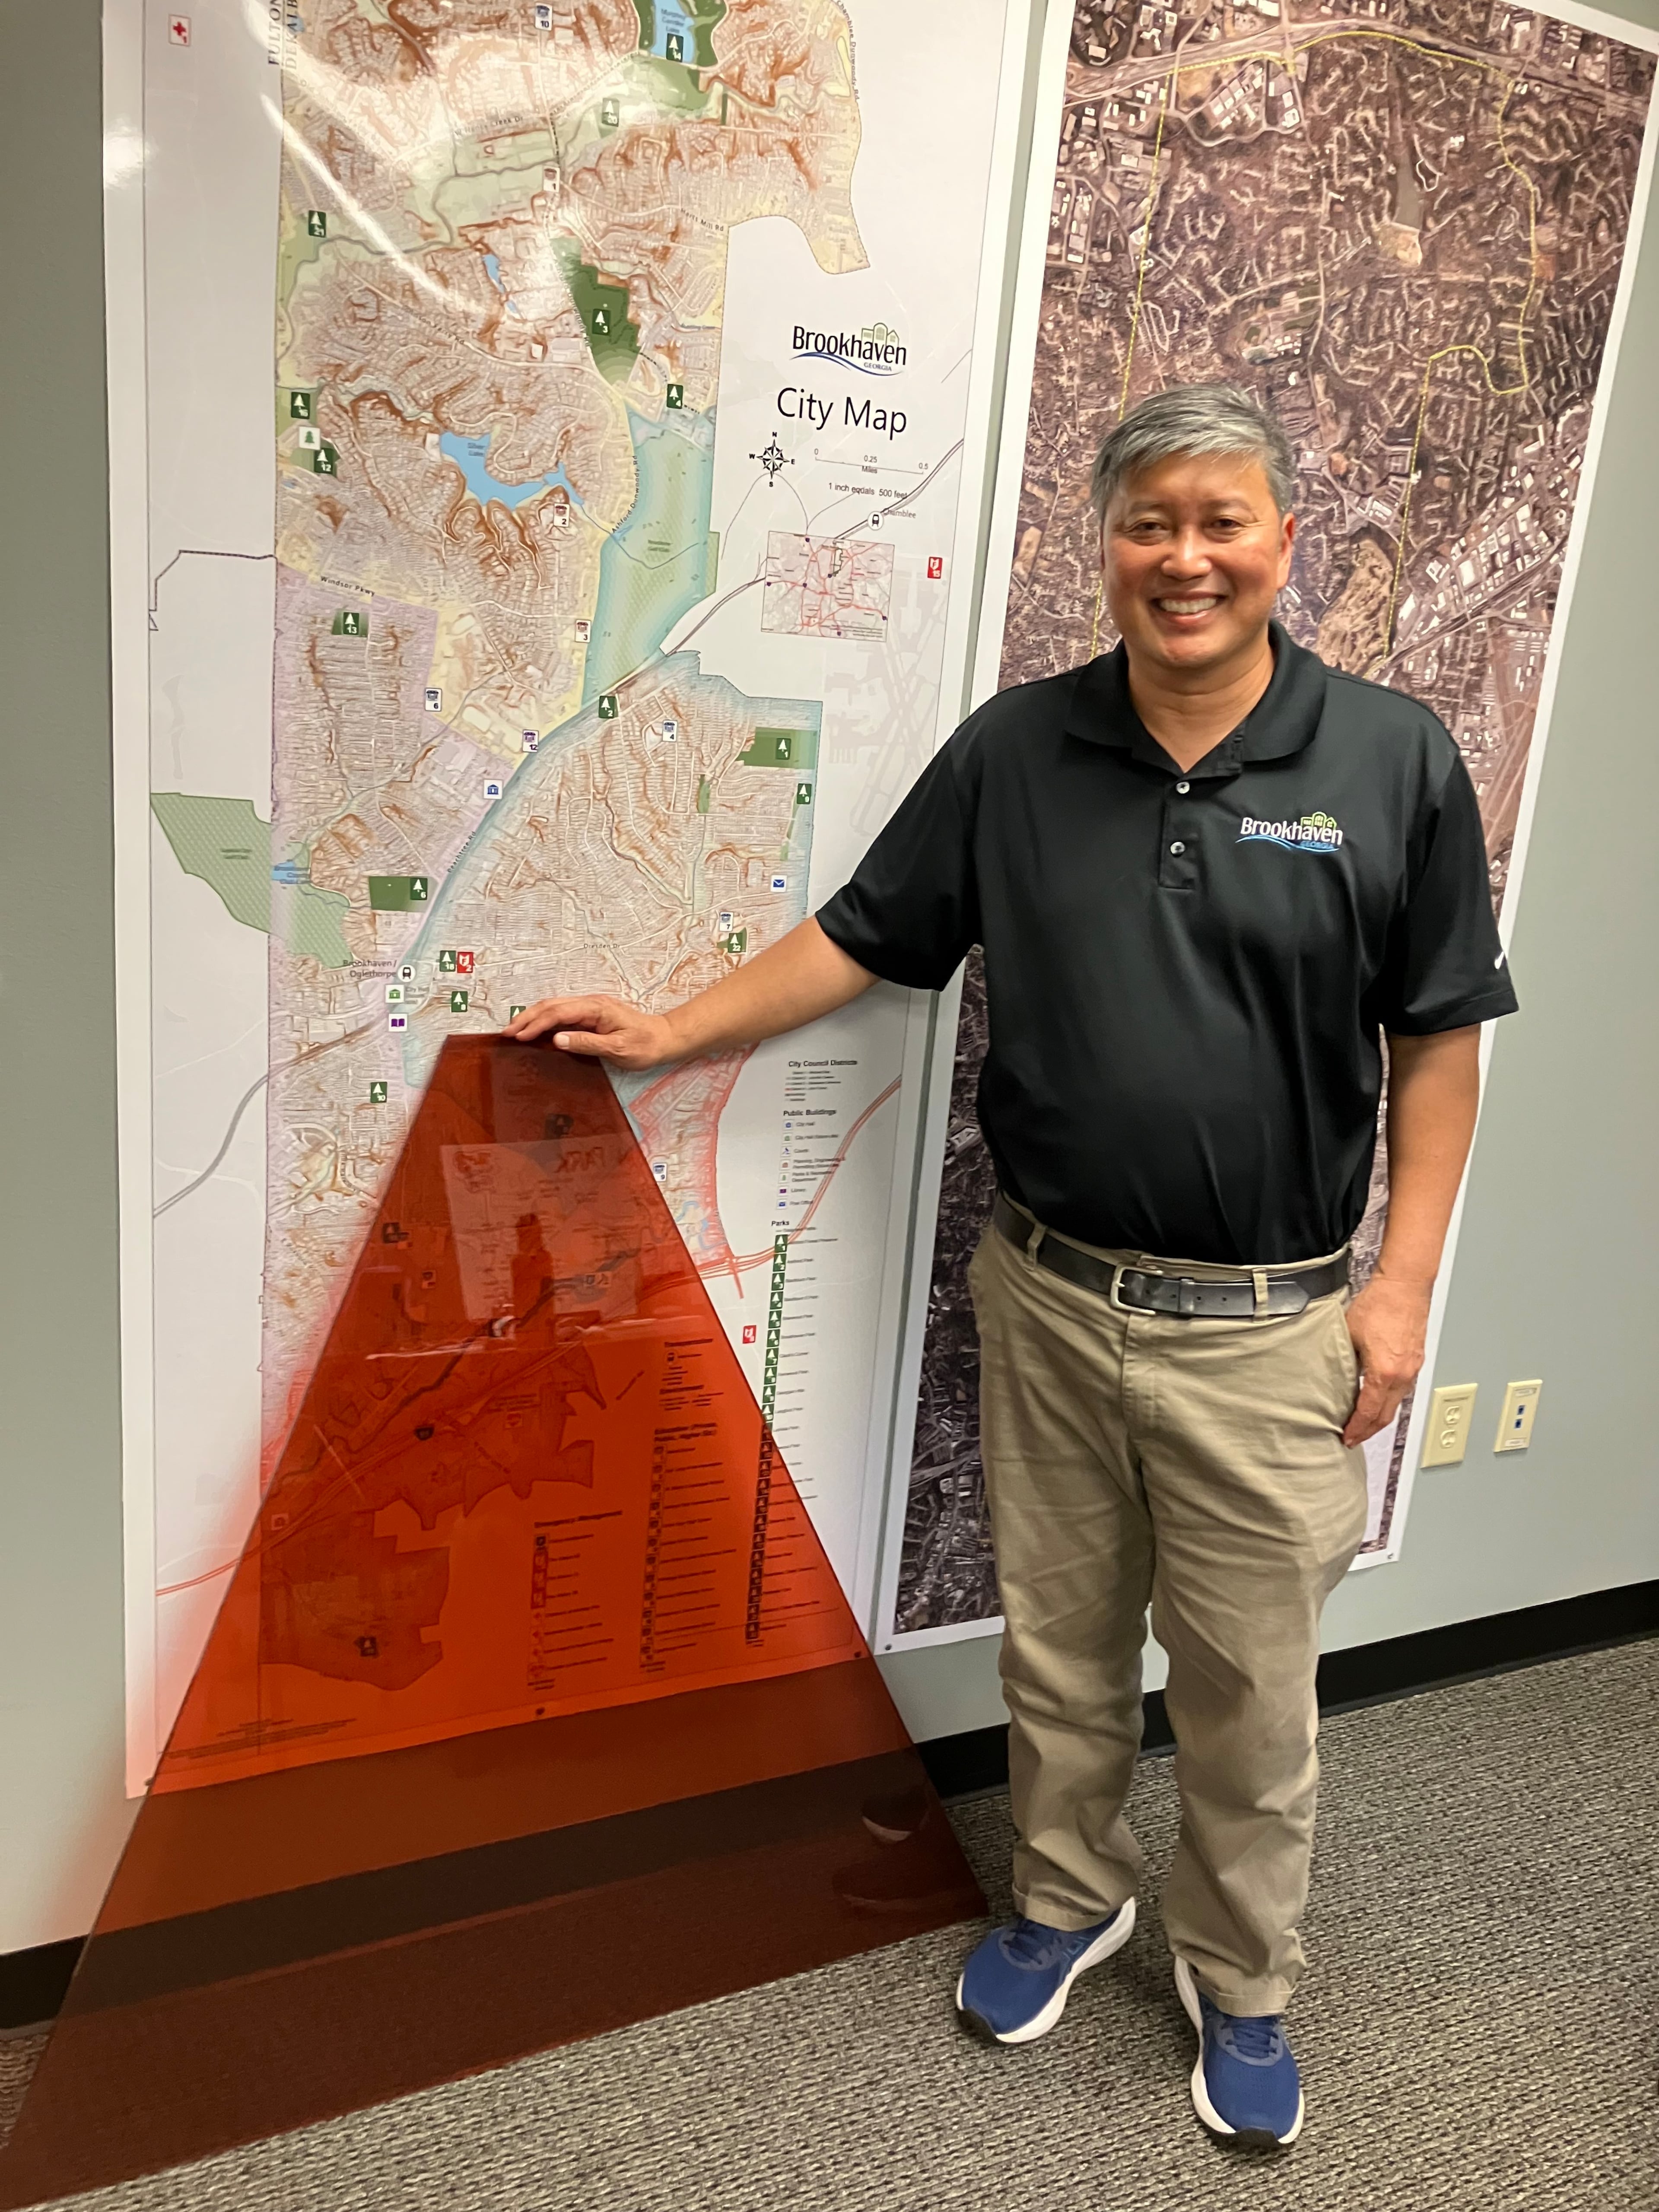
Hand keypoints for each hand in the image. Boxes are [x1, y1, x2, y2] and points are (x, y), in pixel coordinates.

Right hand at [502, 994, 677, 1071]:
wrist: (664, 1039)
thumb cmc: (644, 1046)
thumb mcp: (617, 1049)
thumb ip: (587, 1044)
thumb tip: (557, 1039)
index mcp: (596, 1009)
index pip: (558, 1013)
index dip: (536, 1024)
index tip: (518, 1036)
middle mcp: (591, 1004)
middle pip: (551, 1006)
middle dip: (527, 1018)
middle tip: (507, 1033)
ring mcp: (591, 1008)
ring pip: (555, 1008)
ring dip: (533, 1017)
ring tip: (515, 1030)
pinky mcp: (591, 1015)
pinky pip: (563, 1014)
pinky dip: (545, 1020)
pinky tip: (536, 1030)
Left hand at [1341, 1272, 1432, 1447]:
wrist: (1404, 1285)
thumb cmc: (1379, 1303)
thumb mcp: (1349, 1335)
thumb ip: (1345, 1360)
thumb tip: (1337, 1376)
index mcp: (1384, 1372)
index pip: (1368, 1412)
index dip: (1356, 1429)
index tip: (1346, 1437)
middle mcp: (1403, 1375)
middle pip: (1385, 1415)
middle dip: (1368, 1431)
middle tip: (1352, 1438)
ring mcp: (1413, 1369)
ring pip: (1395, 1404)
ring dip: (1379, 1417)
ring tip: (1363, 1423)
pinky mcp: (1416, 1360)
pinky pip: (1402, 1389)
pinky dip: (1389, 1400)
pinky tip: (1377, 1398)